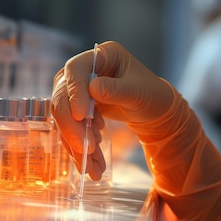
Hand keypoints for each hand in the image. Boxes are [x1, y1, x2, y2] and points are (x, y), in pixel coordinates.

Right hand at [51, 41, 174, 178]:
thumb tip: (92, 88)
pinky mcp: (79, 107)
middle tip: (85, 148)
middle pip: (63, 94)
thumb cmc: (153, 96)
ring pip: (64, 115)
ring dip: (74, 141)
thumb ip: (116, 90)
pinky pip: (72, 127)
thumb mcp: (139, 92)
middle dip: (71, 124)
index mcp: (103, 55)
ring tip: (90, 165)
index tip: (80, 115)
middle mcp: (87, 69)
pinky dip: (79, 146)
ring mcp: (81, 89)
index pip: (76, 69)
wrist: (157, 112)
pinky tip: (91, 162)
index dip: (74, 91)